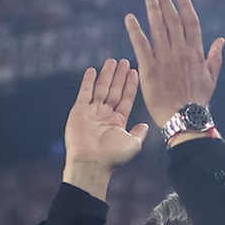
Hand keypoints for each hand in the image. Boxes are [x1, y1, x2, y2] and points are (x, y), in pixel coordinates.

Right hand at [63, 58, 148, 198]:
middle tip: (124, 61)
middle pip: (114, 91)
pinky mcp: (79, 111)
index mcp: (118, 122)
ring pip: (101, 89)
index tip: (134, 72)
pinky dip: (88, 81)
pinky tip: (92, 70)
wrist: (91, 162)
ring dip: (106, 75)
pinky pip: (84, 92)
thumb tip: (145, 126)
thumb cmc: (112, 157)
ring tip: (112, 61)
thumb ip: (139, 133)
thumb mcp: (132, 144)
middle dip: (119, 76)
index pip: (126, 99)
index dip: (130, 85)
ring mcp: (92, 112)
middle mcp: (105, 115)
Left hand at [126, 0, 224, 129]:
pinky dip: (135, 30)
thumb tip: (221, 40)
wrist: (184, 119)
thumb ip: (215, 57)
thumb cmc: (197, 101)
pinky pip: (141, 45)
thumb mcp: (211, 78)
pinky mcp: (149, 69)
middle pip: (172, 20)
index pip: (190, 22)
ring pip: (157, 28)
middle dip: (165, 3)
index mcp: (195, 53)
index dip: (185, 6)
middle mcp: (180, 52)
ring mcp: (164, 59)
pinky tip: (129, 18)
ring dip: (152, 9)